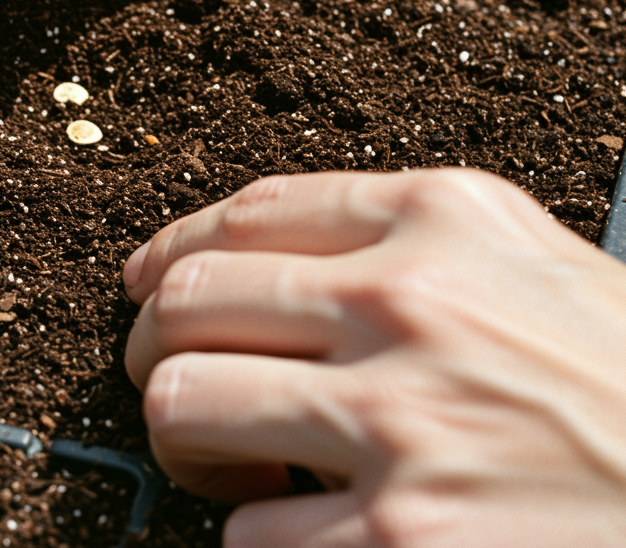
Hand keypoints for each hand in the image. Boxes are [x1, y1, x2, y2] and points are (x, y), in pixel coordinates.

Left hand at [123, 169, 625, 546]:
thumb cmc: (617, 371)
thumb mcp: (520, 255)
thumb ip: (394, 235)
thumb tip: (254, 256)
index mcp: (440, 216)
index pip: (248, 210)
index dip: (171, 244)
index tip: (144, 278)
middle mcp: (411, 301)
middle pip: (190, 299)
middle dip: (150, 342)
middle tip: (161, 371)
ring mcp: (404, 422)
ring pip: (185, 403)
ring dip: (182, 437)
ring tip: (220, 454)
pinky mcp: (406, 543)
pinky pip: (248, 533)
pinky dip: (254, 532)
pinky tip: (304, 523)